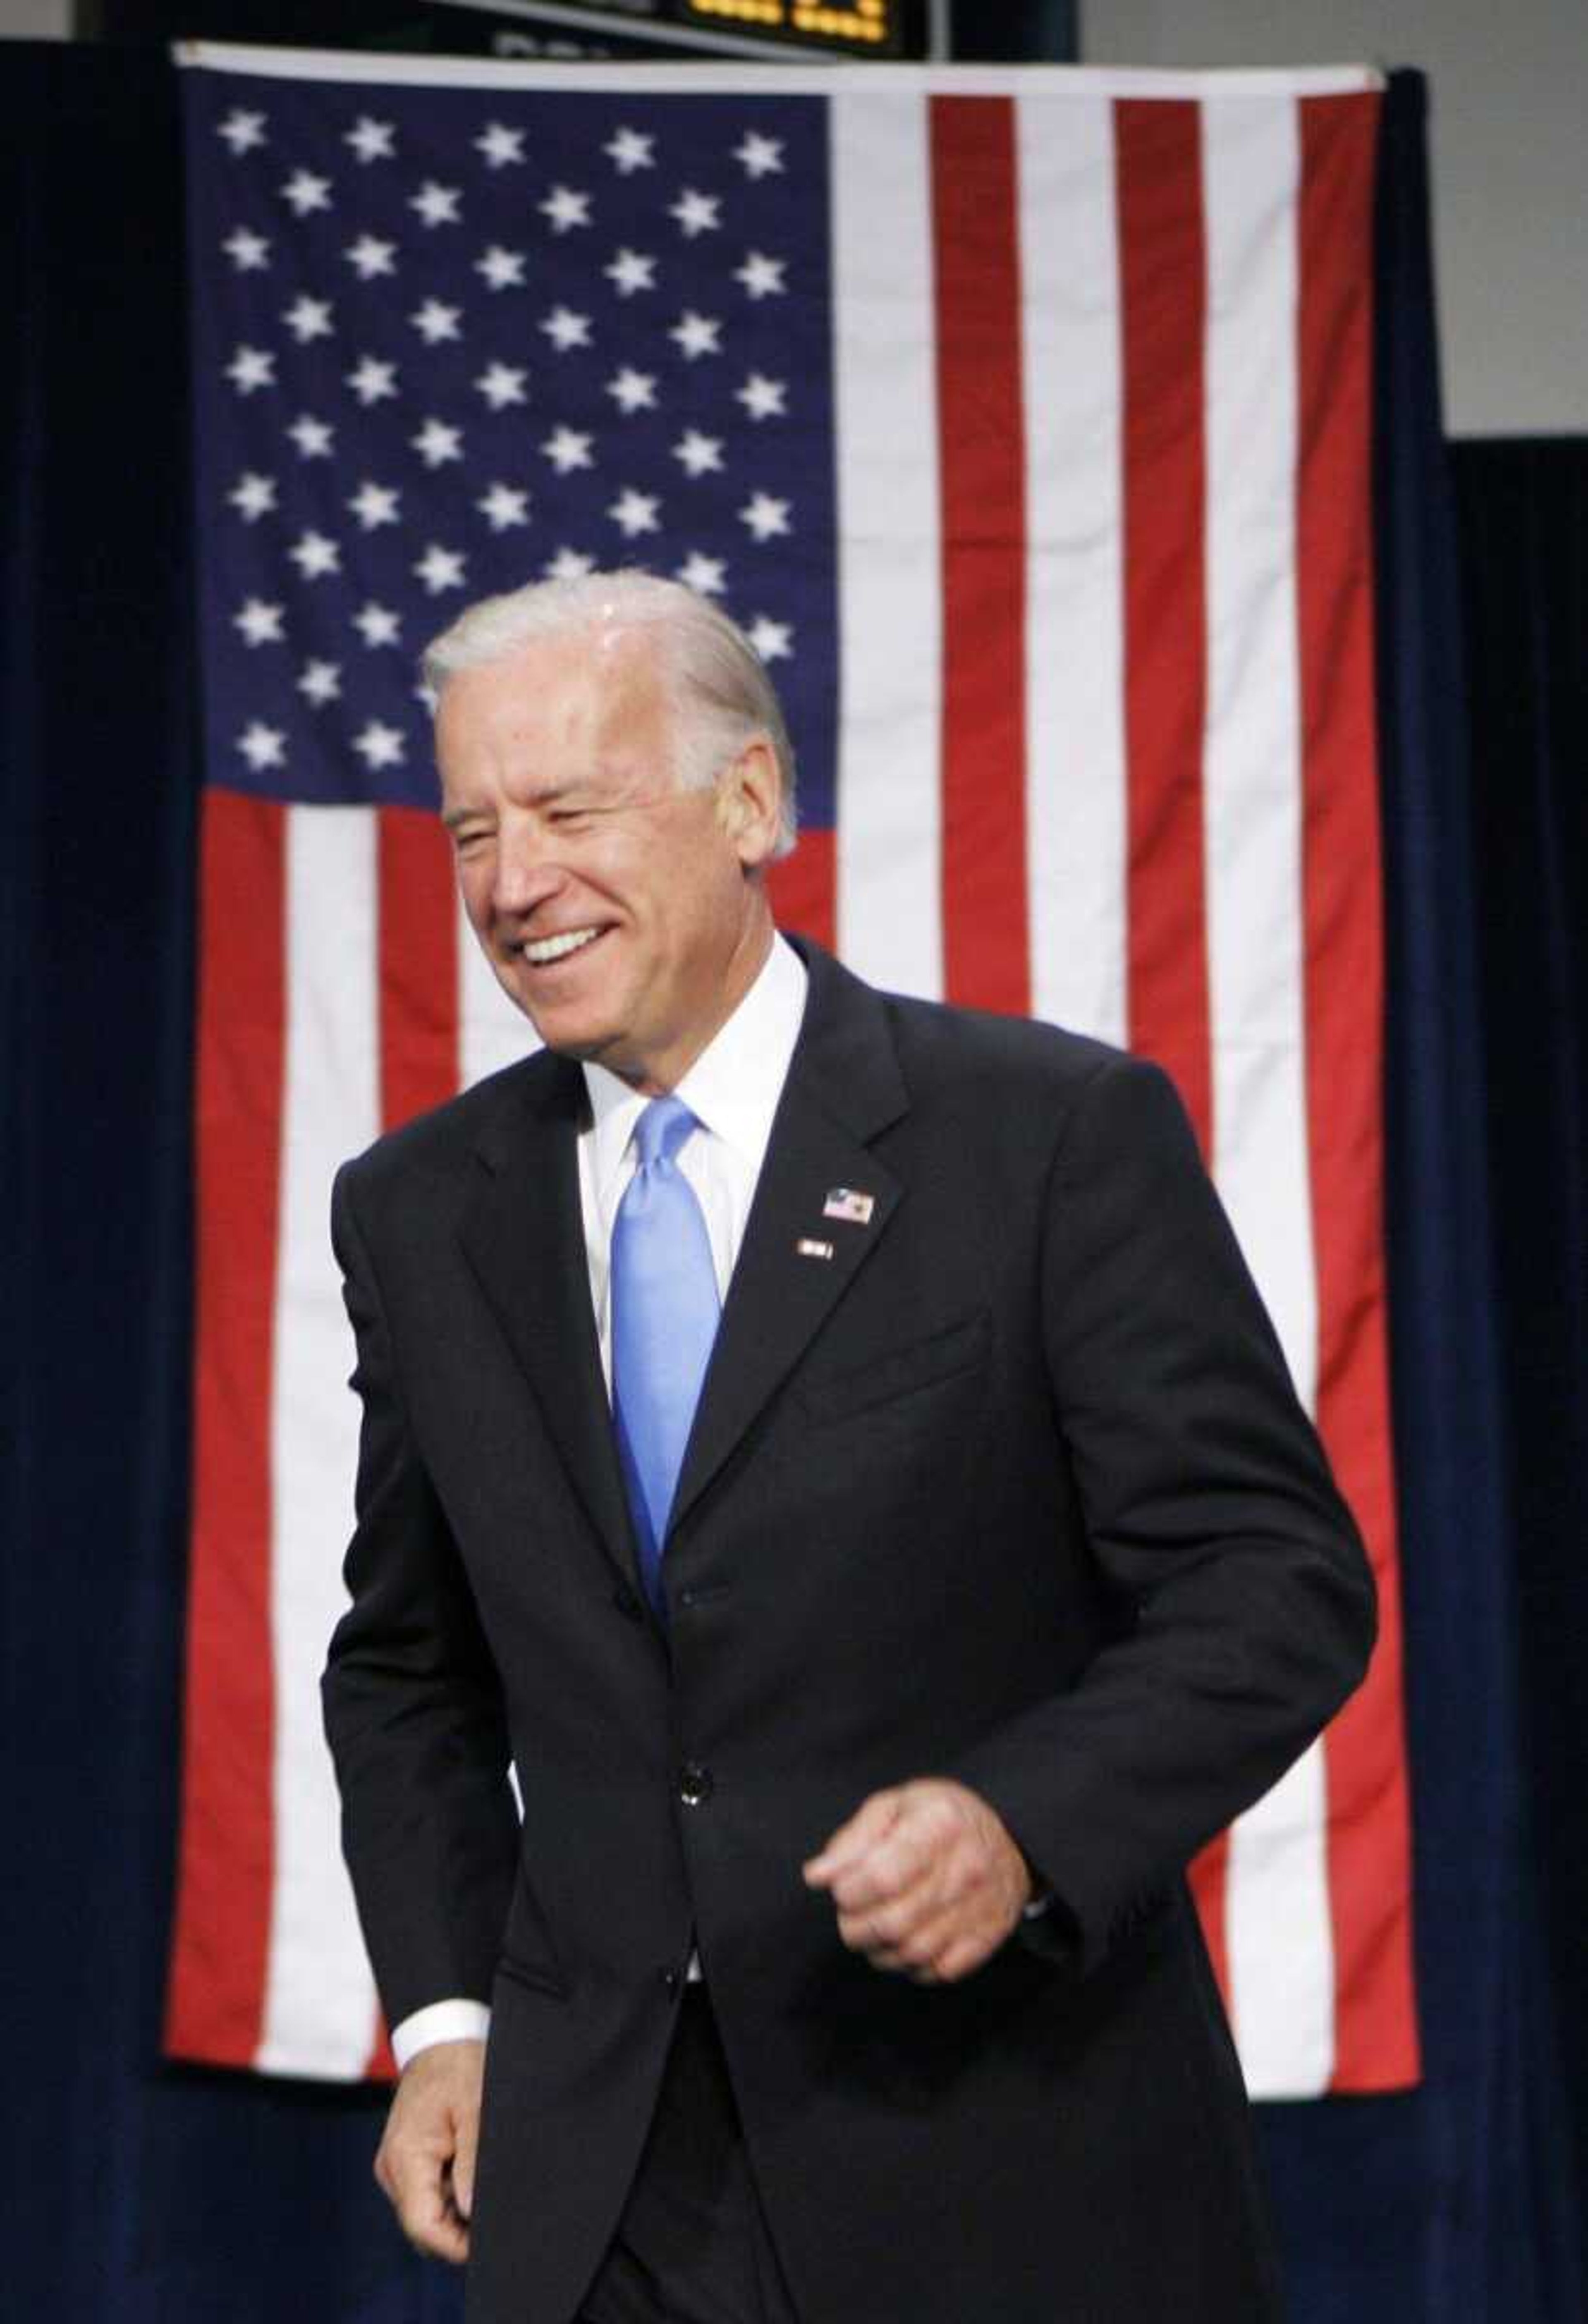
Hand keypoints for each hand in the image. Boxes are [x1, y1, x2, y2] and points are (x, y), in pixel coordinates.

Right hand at [373, 2038, 485, 2264]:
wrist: (439, 2039)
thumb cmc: (459, 2068)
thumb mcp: (475, 2109)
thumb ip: (472, 2162)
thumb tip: (472, 2212)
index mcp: (405, 2156)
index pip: (422, 2225)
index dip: (454, 2244)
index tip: (487, 2242)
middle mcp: (392, 2168)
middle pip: (422, 2225)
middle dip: (457, 2230)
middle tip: (493, 2211)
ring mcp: (394, 2167)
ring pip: (424, 2212)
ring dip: (453, 2210)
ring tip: (481, 2180)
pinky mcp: (404, 2162)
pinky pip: (424, 2194)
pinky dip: (448, 2194)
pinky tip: (468, 2171)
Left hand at [802, 1778, 1032, 1983]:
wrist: (1011, 1837)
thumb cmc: (940, 1819)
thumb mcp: (896, 1805)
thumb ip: (854, 1839)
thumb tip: (818, 1876)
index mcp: (939, 1826)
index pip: (881, 1877)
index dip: (848, 1891)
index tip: (841, 1888)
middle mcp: (966, 1868)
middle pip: (893, 1922)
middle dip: (856, 1927)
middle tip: (850, 1915)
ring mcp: (981, 1907)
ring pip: (914, 1953)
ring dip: (879, 1950)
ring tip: (872, 1930)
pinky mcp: (989, 1936)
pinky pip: (940, 1971)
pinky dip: (912, 1967)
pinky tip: (904, 1944)